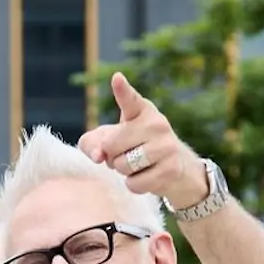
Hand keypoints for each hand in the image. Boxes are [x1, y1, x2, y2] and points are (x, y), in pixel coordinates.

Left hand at [79, 74, 208, 209]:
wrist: (172, 167)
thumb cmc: (132, 148)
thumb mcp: (108, 140)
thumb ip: (91, 144)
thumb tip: (98, 156)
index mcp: (141, 110)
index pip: (130, 100)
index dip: (122, 90)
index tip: (117, 79)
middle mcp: (157, 123)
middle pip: (112, 146)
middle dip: (111, 156)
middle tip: (126, 153)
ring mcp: (167, 145)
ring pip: (124, 166)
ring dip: (123, 171)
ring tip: (137, 164)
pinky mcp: (172, 168)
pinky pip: (135, 183)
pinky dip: (134, 184)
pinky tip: (146, 176)